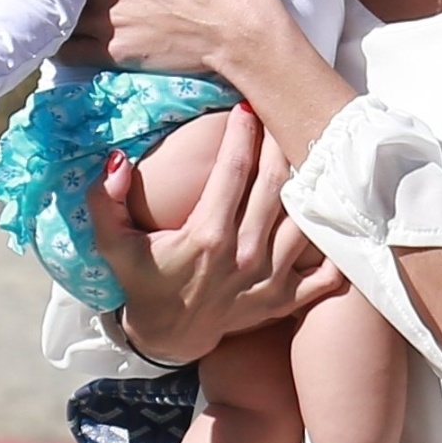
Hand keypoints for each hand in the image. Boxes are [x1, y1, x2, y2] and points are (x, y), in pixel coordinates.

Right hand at [86, 103, 342, 361]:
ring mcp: (271, 280)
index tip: (245, 107)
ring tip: (304, 150)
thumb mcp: (114, 243)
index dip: (242, 132)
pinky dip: (334, 244)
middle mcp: (246, 256)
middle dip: (278, 142)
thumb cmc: (145, 279)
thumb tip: (115, 159)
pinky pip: (326, 270)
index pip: (234, 170)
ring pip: (304, 219)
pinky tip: (330, 210)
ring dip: (308, 181)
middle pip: (276, 185)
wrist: (169, 335)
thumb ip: (107, 201)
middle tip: (278, 115)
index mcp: (208, 237)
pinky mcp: (286, 299)